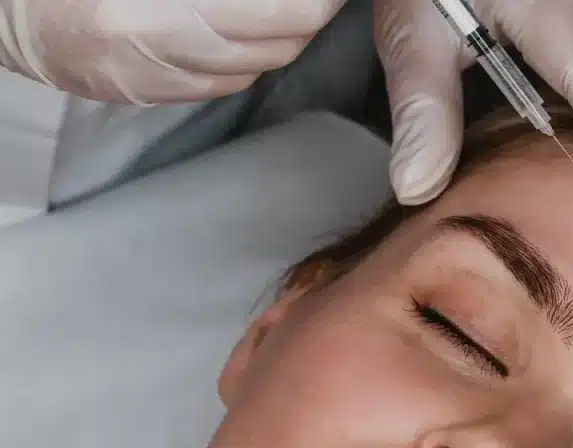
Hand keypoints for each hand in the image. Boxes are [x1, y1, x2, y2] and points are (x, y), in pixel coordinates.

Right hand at [0, 0, 347, 103]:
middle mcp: (158, 43)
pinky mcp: (146, 94)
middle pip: (274, 45)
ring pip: (254, 69)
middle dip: (308, 20)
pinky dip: (247, 64)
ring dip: (284, 42)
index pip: (275, 10)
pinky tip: (248, 41)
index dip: (315, 3)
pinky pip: (221, 85)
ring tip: (292, 15)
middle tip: (323, 1)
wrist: (9, 10)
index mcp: (158, 5)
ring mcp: (153, 75)